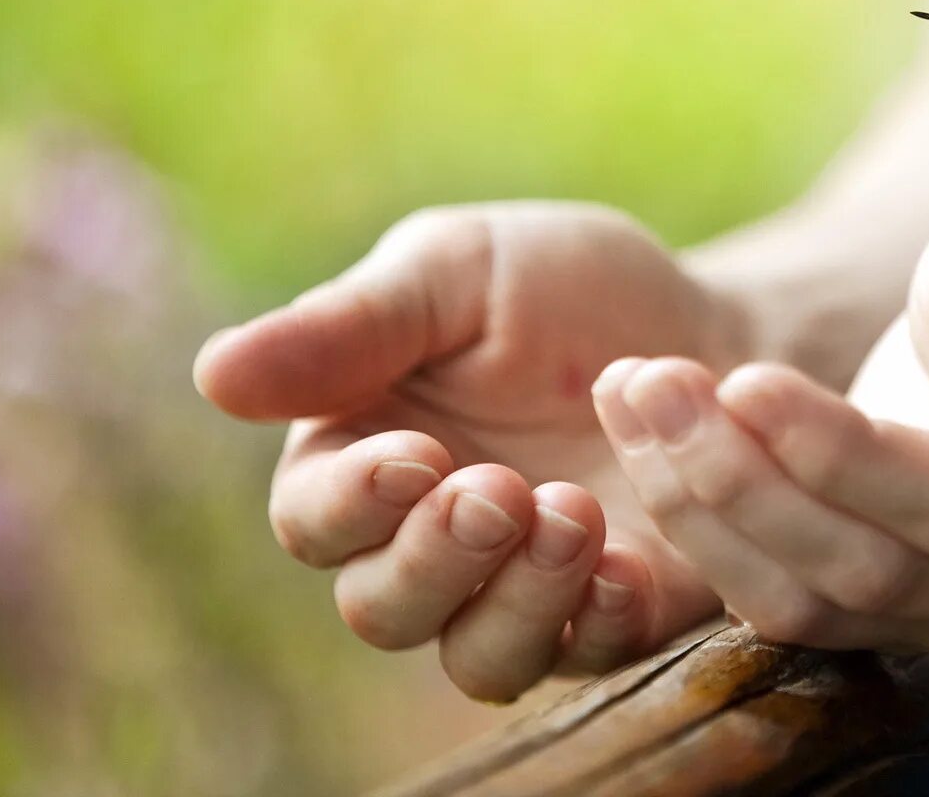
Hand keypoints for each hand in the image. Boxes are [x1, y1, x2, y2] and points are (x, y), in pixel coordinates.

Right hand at [194, 202, 746, 700]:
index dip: (351, 503)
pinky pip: (588, 658)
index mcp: (368, 458)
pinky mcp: (620, 614)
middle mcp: (432, 546)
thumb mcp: (459, 270)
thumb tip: (212, 373)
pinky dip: (598, 621)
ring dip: (516, 601)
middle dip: (434, 560)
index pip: (316, 519)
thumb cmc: (570, 288)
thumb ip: (350, 327)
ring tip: (572, 514)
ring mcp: (527, 592)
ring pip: (481, 657)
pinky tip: (623, 566)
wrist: (716, 325)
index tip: (414, 457)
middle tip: (498, 492)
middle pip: (384, 608)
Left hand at [589, 172, 928, 650]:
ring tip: (632, 406)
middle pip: (878, 571)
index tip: (744, 378)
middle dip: (748, 482)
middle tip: (650, 385)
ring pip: (818, 604)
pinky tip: (650, 450)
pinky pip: (791, 604)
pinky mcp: (903, 615)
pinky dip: (710, 535)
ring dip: (706, 513)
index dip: (843, 456)